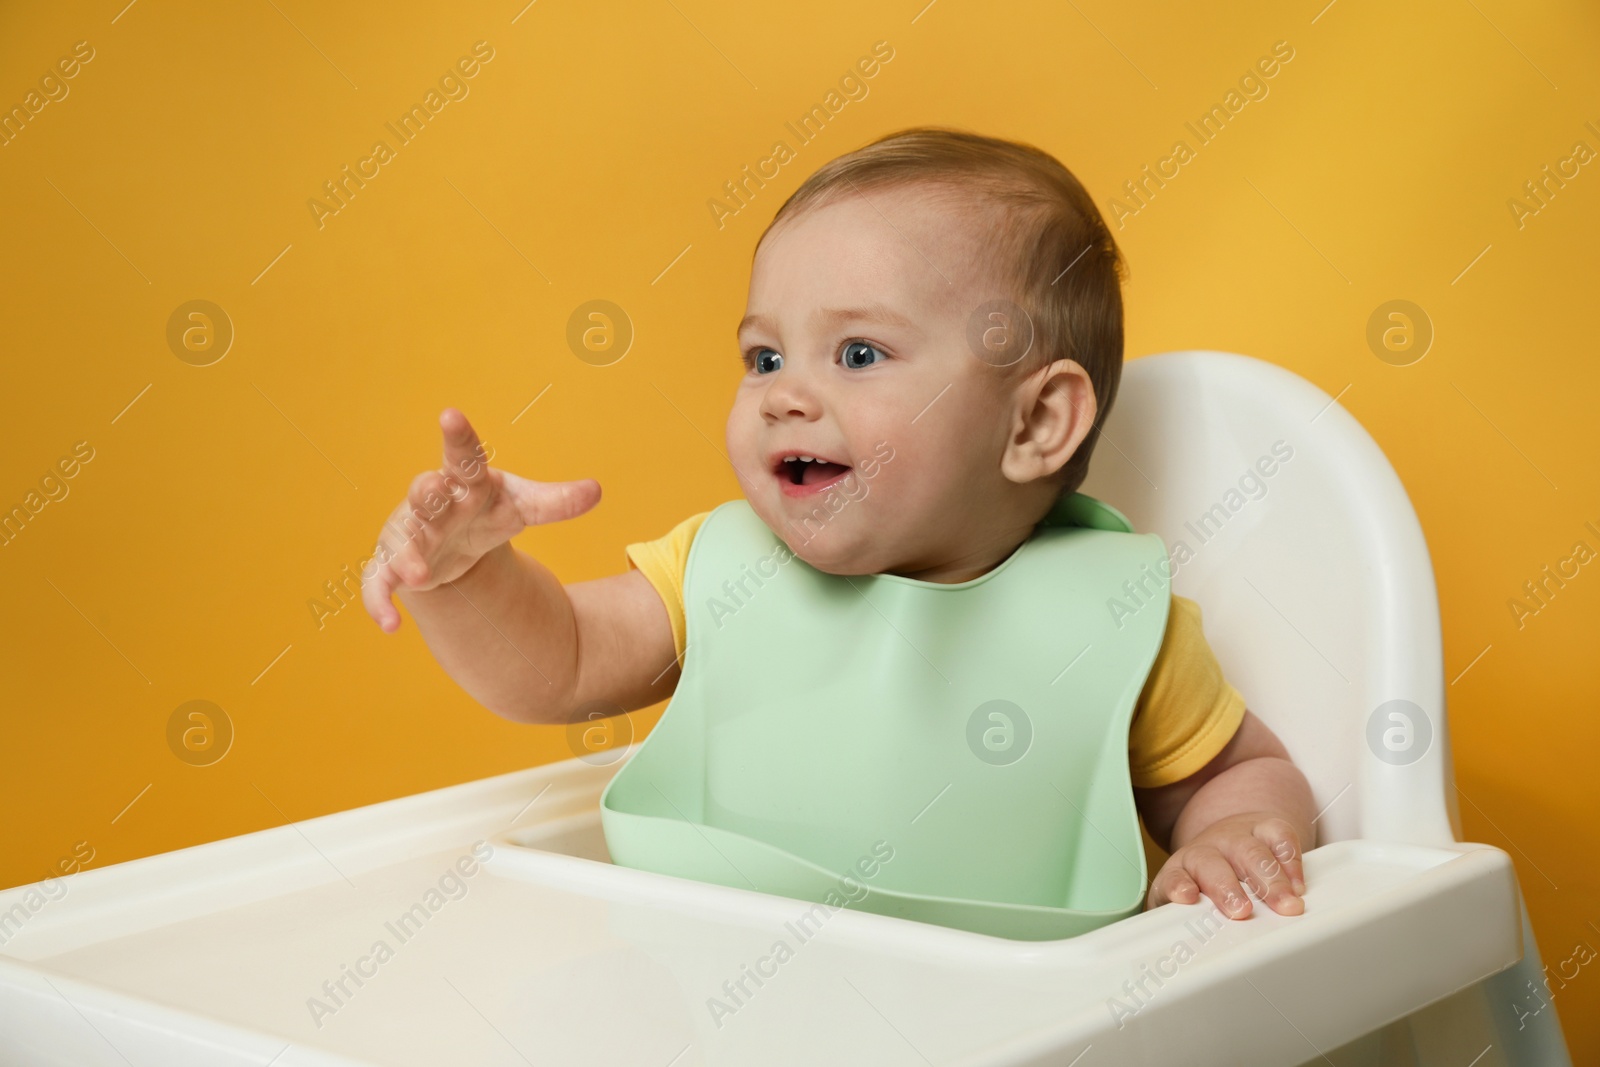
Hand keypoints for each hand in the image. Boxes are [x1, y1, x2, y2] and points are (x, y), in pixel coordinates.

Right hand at [361, 408, 600, 631]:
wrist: (453, 539)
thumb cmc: (486, 510)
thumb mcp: (522, 506)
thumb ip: (556, 501)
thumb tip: (596, 490)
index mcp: (464, 481)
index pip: (463, 455)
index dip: (458, 436)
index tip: (451, 415)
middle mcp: (431, 503)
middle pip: (424, 493)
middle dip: (425, 492)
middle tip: (429, 489)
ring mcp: (409, 534)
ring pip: (402, 541)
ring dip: (407, 556)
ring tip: (418, 575)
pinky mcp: (393, 565)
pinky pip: (378, 583)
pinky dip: (380, 603)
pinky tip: (391, 626)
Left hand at [1146, 812, 1305, 918]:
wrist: (1225, 841)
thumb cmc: (1206, 882)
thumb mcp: (1186, 903)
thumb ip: (1183, 923)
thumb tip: (1183, 949)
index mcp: (1181, 869)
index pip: (1173, 877)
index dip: (1178, 885)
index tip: (1186, 897)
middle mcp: (1207, 850)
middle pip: (1211, 864)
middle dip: (1227, 887)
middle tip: (1241, 911)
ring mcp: (1236, 836)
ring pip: (1249, 851)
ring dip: (1269, 879)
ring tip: (1286, 905)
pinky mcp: (1265, 827)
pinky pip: (1279, 835)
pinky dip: (1290, 860)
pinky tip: (1297, 885)